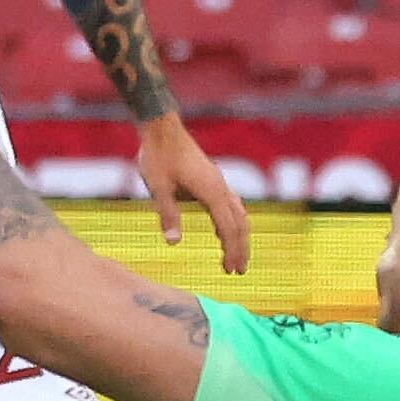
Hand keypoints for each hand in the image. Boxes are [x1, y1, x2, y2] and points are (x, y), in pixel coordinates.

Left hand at [133, 113, 251, 273]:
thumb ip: (167, 214)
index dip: (232, 250)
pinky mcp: (212, 179)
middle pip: (240, 223)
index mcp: (212, 191)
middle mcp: (220, 187)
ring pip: (238, 213)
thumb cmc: (158, 156)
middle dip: (241, 248)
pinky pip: (230, 205)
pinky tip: (222, 232)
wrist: (162, 129)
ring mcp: (218, 182)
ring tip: (236, 256)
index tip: (231, 270)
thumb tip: (173, 242)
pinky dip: (232, 222)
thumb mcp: (158, 187)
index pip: (229, 228)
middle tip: (238, 271)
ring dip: (239, 236)